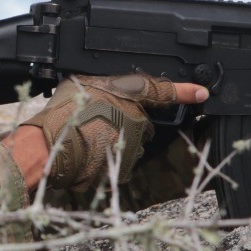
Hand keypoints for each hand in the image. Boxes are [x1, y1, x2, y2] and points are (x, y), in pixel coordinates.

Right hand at [11, 75, 208, 194]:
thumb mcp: (82, 82)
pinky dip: (108, 160)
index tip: (202, 93)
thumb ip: (106, 85)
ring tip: (86, 140)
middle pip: (141, 122)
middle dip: (124, 123)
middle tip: (94, 123)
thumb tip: (112, 88)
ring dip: (115, 142)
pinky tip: (88, 155)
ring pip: (131, 143)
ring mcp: (132, 146)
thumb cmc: (61, 114)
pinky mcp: (125, 168)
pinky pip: (122, 162)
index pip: (161, 90)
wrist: (49, 149)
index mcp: (127, 96)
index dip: (184, 91)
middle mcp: (135, 120)